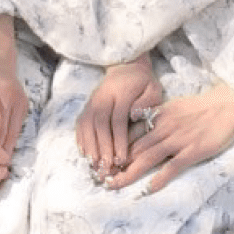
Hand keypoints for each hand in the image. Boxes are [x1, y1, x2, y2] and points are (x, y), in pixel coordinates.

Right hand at [76, 55, 164, 173]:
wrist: (126, 66)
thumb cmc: (143, 82)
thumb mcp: (152, 88)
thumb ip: (146, 102)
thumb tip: (134, 116)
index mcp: (120, 93)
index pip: (117, 120)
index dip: (119, 141)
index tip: (122, 159)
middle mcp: (103, 97)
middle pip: (99, 125)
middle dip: (102, 148)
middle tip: (107, 167)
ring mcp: (92, 101)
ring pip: (87, 125)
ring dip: (90, 146)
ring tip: (95, 165)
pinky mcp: (87, 105)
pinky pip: (81, 123)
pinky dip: (81, 139)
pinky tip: (85, 154)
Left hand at [105, 83, 233, 193]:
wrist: (227, 103)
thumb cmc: (201, 107)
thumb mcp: (173, 108)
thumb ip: (155, 119)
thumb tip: (136, 129)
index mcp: (157, 117)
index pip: (129, 134)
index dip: (113, 148)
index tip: (100, 161)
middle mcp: (163, 128)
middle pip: (132, 149)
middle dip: (114, 164)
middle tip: (99, 178)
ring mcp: (178, 140)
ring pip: (146, 158)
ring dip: (128, 173)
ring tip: (113, 185)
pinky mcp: (193, 150)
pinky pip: (172, 167)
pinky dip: (159, 178)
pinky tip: (147, 190)